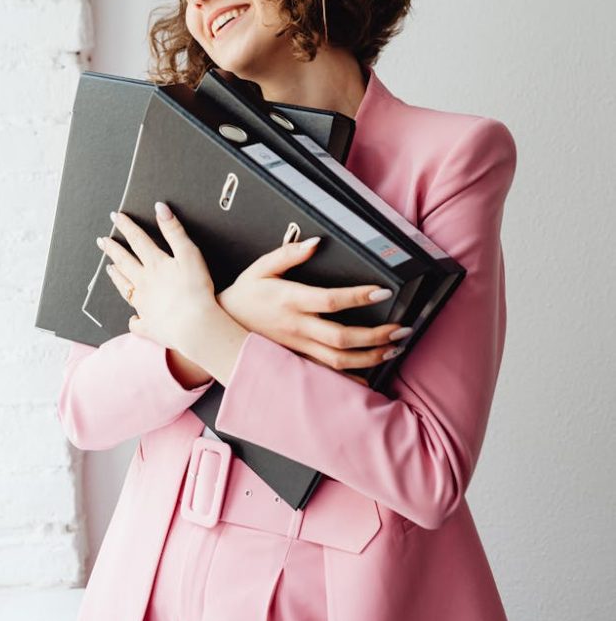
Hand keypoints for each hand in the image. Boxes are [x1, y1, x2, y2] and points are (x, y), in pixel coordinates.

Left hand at [97, 202, 217, 353]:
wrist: (194, 325)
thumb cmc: (196, 289)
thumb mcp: (189, 253)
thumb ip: (174, 231)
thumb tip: (160, 208)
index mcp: (154, 265)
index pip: (137, 240)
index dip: (126, 226)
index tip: (115, 217)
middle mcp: (144, 283)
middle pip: (124, 262)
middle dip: (113, 249)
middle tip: (101, 241)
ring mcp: (144, 305)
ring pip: (126, 288)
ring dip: (117, 277)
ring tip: (110, 269)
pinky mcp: (149, 324)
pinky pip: (137, 322)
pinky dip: (134, 319)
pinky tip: (133, 318)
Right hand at [217, 237, 411, 383]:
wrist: (218, 328)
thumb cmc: (243, 296)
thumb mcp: (260, 267)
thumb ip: (288, 253)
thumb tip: (315, 242)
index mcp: (290, 300)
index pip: (331, 300)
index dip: (358, 297)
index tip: (381, 292)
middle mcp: (297, 327)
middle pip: (342, 337)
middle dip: (376, 336)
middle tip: (402, 329)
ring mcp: (297, 347)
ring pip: (339, 360)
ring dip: (370, 357)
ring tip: (393, 348)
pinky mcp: (296, 360)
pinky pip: (327, 374)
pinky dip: (351, 378)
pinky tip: (370, 375)